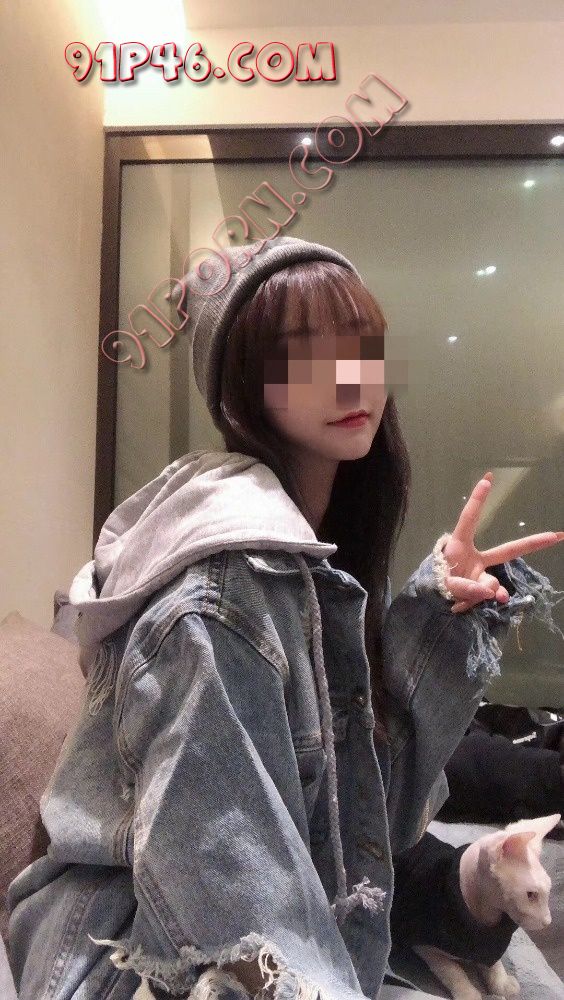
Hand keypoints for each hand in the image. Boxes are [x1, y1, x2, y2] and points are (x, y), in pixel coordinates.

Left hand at [443, 471, 563, 613]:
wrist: (431, 598)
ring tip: (458, 598)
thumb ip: (466, 587)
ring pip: (490, 584)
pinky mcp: (483, 589)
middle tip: (556, 535)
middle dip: (533, 543)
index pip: (469, 519)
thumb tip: (491, 591)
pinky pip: (485, 596)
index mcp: (459, 545)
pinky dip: (474, 601)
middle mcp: (475, 557)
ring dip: (476, 592)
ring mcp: (481, 574)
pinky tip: (458, 605)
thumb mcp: (445, 582)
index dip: (478, 500)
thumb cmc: (435, 580)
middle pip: (508, 550)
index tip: (487, 479)